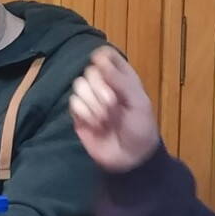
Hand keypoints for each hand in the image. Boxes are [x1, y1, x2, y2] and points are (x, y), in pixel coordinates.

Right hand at [69, 46, 159, 171]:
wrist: (131, 159)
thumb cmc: (140, 129)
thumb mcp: (138, 103)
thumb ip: (120, 79)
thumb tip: (99, 57)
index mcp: (123, 78)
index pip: (108, 56)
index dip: (103, 58)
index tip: (103, 66)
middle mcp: (105, 86)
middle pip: (90, 71)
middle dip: (100, 87)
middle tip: (112, 104)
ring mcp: (90, 100)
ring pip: (79, 86)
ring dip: (92, 102)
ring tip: (105, 119)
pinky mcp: (79, 116)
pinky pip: (73, 103)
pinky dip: (85, 113)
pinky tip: (96, 125)